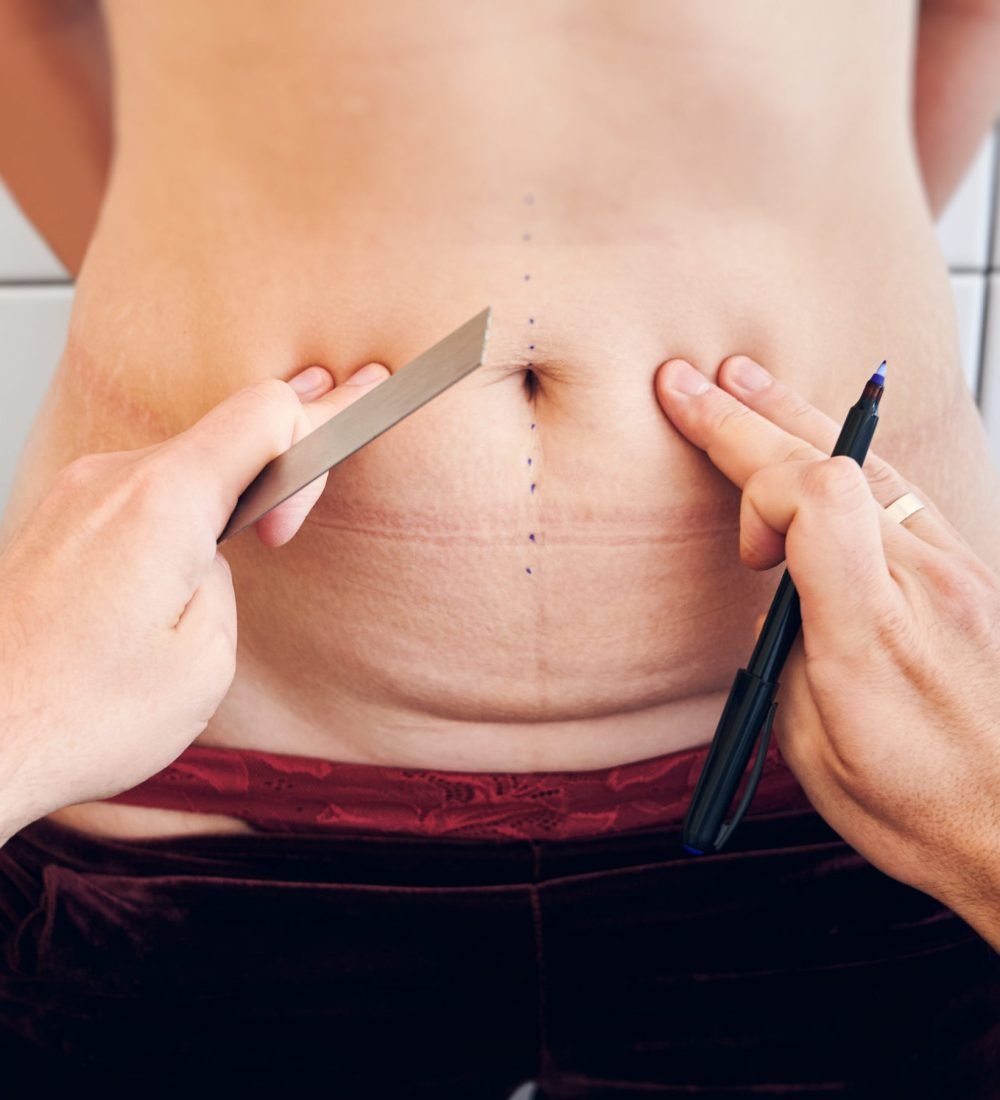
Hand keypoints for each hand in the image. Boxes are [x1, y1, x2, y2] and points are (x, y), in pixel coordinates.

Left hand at [0, 361, 389, 839]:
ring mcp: (76, 495)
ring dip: (225, 488)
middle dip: (281, 454)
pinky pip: (137, 490)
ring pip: (180, 461)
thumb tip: (210, 554)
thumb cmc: (75, 715)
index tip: (294, 519)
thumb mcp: (204, 662)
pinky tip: (186, 548)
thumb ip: (225, 582)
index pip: (265, 411)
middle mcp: (113, 480)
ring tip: (253, 525)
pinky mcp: (56, 521)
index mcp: (163, 502)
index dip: (313, 440)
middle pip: (225, 429)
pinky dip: (178, 506)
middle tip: (338, 415)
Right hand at [655, 355, 999, 937]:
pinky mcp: (970, 574)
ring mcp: (958, 572)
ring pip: (874, 465)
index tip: (737, 541)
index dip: (754, 479)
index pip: (821, 498)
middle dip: (752, 416)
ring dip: (800, 420)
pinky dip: (847, 457)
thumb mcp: (813, 749)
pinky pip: (902, 491)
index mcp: (869, 634)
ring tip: (748, 383)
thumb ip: (788, 652)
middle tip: (696, 380)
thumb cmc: (920, 809)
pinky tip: (820, 440)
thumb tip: (778, 595)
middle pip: (836, 463)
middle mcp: (925, 584)